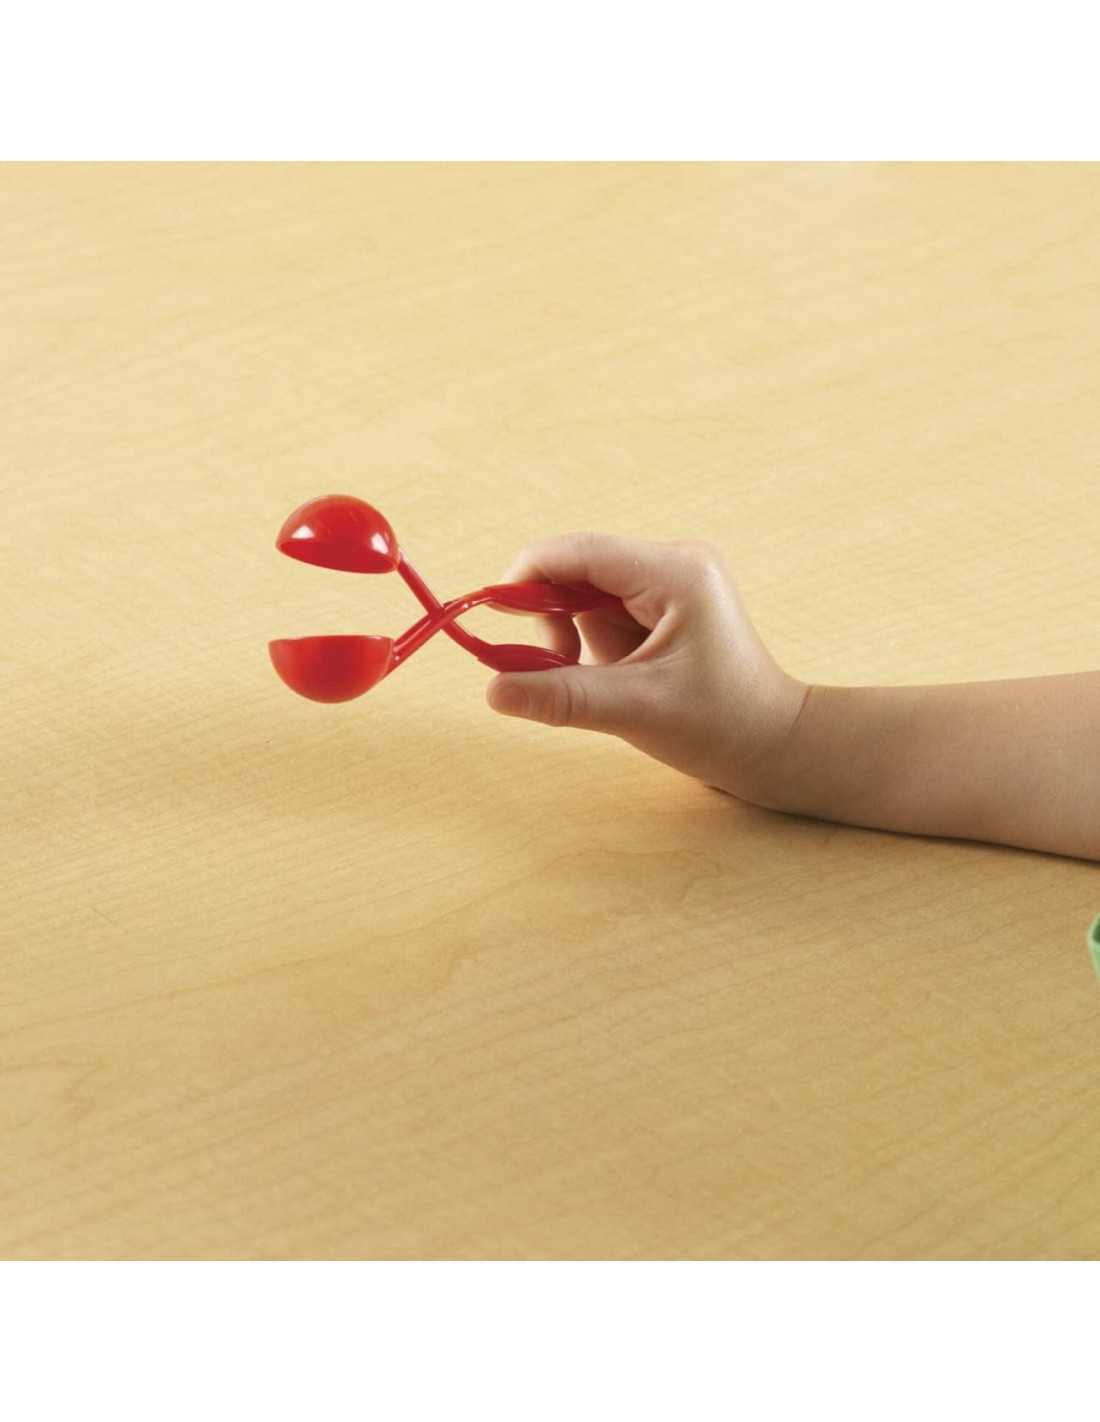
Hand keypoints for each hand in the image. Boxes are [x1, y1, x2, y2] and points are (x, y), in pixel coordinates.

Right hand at [486, 531, 809, 804]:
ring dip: (577, 639)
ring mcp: (672, 582)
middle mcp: (675, 563)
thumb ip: (561, 696)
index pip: (580, 552)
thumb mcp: (635, 711)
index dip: (526, 578)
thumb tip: (493, 691)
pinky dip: (595, 646)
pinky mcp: (667, 606)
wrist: (776, 748)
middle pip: (579, 572)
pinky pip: (606, 613)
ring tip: (607, 685)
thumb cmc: (722, 727)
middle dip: (556, 620)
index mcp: (676, 572)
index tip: (490, 615)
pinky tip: (619, 679)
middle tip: (554, 670)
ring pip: (587, 596)